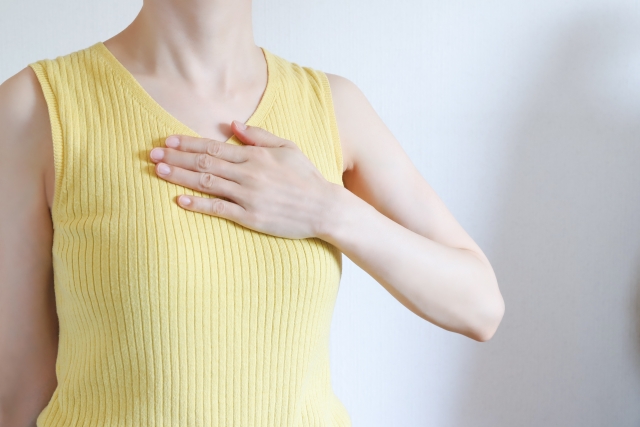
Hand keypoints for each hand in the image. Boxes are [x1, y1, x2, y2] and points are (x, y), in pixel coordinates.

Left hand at [148, 121, 338, 239]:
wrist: (324, 207)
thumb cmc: (307, 177)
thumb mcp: (287, 148)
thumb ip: (259, 135)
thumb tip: (233, 124)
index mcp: (256, 155)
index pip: (213, 146)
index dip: (187, 143)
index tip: (167, 140)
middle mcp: (248, 173)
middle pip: (204, 163)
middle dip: (175, 158)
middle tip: (151, 155)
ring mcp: (248, 196)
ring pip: (207, 183)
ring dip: (180, 176)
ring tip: (158, 172)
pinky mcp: (251, 217)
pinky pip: (219, 209)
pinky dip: (198, 204)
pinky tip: (180, 200)